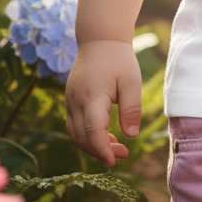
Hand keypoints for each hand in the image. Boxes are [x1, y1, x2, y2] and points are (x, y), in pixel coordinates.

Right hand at [65, 39, 142, 166]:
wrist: (99, 39)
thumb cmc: (118, 59)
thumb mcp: (132, 81)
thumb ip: (131, 108)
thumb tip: (131, 136)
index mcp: (92, 97)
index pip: (92, 132)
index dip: (102, 150)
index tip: (113, 162)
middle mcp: (76, 101)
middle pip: (81, 137)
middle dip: (100, 151)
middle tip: (123, 154)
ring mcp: (70, 100)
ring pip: (75, 133)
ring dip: (93, 145)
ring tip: (116, 148)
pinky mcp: (71, 99)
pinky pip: (74, 124)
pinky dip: (87, 135)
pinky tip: (106, 135)